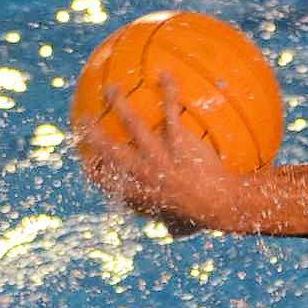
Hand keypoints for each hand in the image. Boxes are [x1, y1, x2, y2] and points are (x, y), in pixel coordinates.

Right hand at [77, 72, 236, 235]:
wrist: (223, 205)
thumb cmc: (205, 216)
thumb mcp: (181, 226)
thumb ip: (172, 225)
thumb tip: (172, 233)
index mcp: (141, 194)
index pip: (110, 184)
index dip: (95, 173)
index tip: (87, 164)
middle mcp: (145, 173)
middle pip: (111, 150)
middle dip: (93, 135)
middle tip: (84, 121)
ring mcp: (160, 155)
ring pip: (133, 125)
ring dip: (120, 104)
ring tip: (113, 89)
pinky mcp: (178, 142)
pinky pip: (171, 111)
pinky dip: (168, 91)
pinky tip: (166, 75)